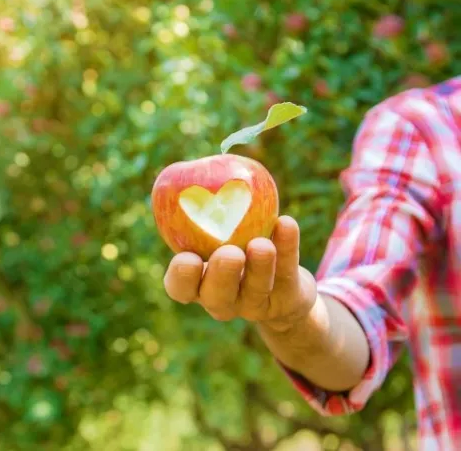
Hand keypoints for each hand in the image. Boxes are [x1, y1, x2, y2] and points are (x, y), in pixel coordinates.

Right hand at [163, 216, 317, 331]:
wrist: (281, 288)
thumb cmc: (234, 247)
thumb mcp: (214, 232)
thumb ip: (203, 209)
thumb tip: (192, 164)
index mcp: (197, 284)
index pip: (179, 287)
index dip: (181, 277)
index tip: (187, 257)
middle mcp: (222, 300)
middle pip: (217, 296)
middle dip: (221, 275)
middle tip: (229, 253)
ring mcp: (255, 303)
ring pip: (255, 289)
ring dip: (259, 266)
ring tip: (262, 244)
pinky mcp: (287, 299)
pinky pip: (287, 273)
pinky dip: (287, 248)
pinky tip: (286, 224)